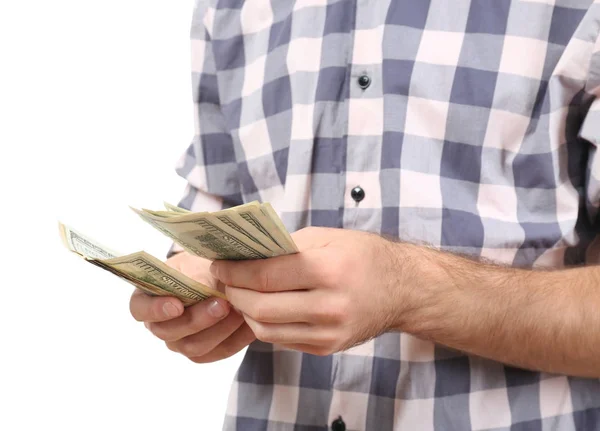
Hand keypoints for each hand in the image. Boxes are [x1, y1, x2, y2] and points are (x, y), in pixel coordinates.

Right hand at [129, 252, 255, 362]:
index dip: (154, 310)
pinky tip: (248, 322)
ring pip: (194, 346)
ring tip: (239, 311)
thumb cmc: (207, 264)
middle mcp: (160, 324)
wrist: (230, 276)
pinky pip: (219, 351)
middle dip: (197, 319)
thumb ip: (197, 275)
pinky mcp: (206, 351)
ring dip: (218, 329)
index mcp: (149, 296)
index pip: (139, 309)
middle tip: (221, 303)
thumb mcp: (200, 261)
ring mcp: (181, 341)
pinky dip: (235, 338)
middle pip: (168, 332)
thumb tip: (203, 285)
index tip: (176, 305)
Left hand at [210, 227, 403, 355]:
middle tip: (224, 280)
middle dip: (234, 293)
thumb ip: (286, 246)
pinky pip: (282, 339)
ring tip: (240, 294)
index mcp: (328, 271)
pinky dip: (265, 324)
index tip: (219, 265)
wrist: (403, 290)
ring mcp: (328, 333)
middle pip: (260, 307)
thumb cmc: (364, 256)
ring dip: (245, 312)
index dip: (234, 271)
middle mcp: (329, 306)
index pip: (265, 276)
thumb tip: (245, 254)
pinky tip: (262, 307)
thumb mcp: (327, 237)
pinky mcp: (327, 348)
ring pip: (266, 330)